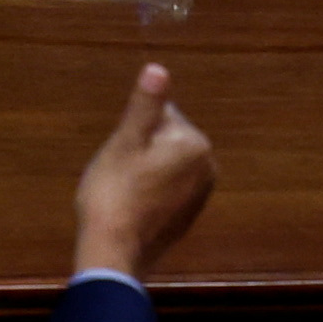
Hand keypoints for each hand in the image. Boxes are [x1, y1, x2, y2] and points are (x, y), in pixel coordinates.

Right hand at [68, 61, 210, 280]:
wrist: (114, 253)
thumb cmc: (114, 193)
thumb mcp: (125, 142)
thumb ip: (145, 105)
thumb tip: (159, 68)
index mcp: (195, 144)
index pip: (161, 115)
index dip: (133, 131)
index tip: (121, 155)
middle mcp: (207, 168)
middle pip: (163, 140)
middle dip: (139, 151)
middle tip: (119, 174)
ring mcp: (200, 195)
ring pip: (163, 166)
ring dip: (143, 172)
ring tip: (123, 191)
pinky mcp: (188, 217)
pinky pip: (166, 190)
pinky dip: (149, 193)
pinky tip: (131, 207)